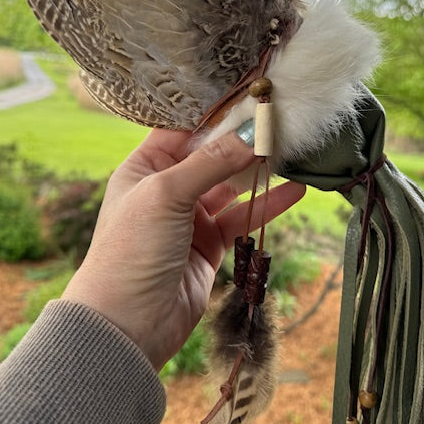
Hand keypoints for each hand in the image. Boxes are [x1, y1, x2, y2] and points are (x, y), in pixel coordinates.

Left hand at [62, 129, 304, 370]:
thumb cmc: (131, 250)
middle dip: (242, 142)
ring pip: (231, 186)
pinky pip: (243, 217)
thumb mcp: (166, 195)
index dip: (215, 116)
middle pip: (211, 156)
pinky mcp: (210, 244)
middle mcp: (167, 188)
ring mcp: (190, 217)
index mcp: (144, 168)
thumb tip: (251, 134)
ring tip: (291, 152)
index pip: (183, 131)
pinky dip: (267, 205)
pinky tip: (294, 191)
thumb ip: (210, 163)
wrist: (128, 323)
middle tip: (278, 124)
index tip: (250, 100)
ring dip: (259, 172)